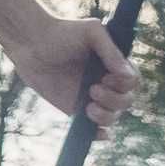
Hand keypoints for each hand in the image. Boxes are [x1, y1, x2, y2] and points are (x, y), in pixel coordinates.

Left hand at [9, 12, 140, 132]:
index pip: (132, 81)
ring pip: (113, 116)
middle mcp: (106, 82)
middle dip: (113, 99)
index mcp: (114, 64)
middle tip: (93, 88)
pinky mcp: (77, 110)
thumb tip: (127, 75)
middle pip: (126, 101)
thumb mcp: (91, 32)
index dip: (124, 83)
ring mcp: (93, 98)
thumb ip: (111, 51)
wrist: (31, 45)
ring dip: (106, 115)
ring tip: (88, 106)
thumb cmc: (62, 33)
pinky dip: (100, 134)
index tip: (106, 76)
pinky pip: (94, 129)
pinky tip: (100, 133)